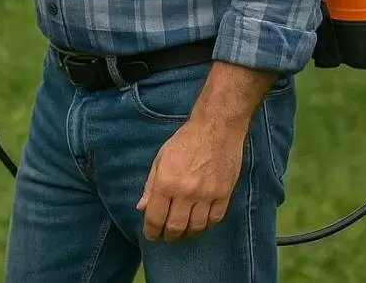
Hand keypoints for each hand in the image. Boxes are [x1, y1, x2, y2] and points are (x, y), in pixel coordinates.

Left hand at [136, 118, 244, 240]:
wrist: (215, 129)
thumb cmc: (184, 142)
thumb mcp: (160, 159)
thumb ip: (150, 185)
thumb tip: (142, 208)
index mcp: (166, 183)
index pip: (155, 217)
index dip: (151, 231)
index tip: (151, 235)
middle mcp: (185, 193)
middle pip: (176, 227)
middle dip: (168, 236)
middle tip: (166, 237)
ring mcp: (207, 195)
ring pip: (196, 227)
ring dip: (187, 233)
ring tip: (183, 232)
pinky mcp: (224, 195)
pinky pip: (214, 219)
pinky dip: (206, 225)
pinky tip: (200, 222)